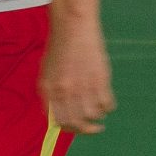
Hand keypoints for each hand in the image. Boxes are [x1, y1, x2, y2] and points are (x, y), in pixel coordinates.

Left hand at [40, 17, 115, 134]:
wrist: (72, 25)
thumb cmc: (60, 48)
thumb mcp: (47, 72)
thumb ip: (51, 95)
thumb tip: (56, 118)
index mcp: (49, 90)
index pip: (58, 121)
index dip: (69, 128)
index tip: (78, 128)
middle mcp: (64, 91)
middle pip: (77, 123)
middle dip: (87, 129)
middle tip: (95, 128)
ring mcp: (82, 85)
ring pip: (93, 115)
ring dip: (98, 116)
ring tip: (100, 109)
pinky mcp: (99, 79)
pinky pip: (106, 104)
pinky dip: (108, 106)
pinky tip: (107, 101)